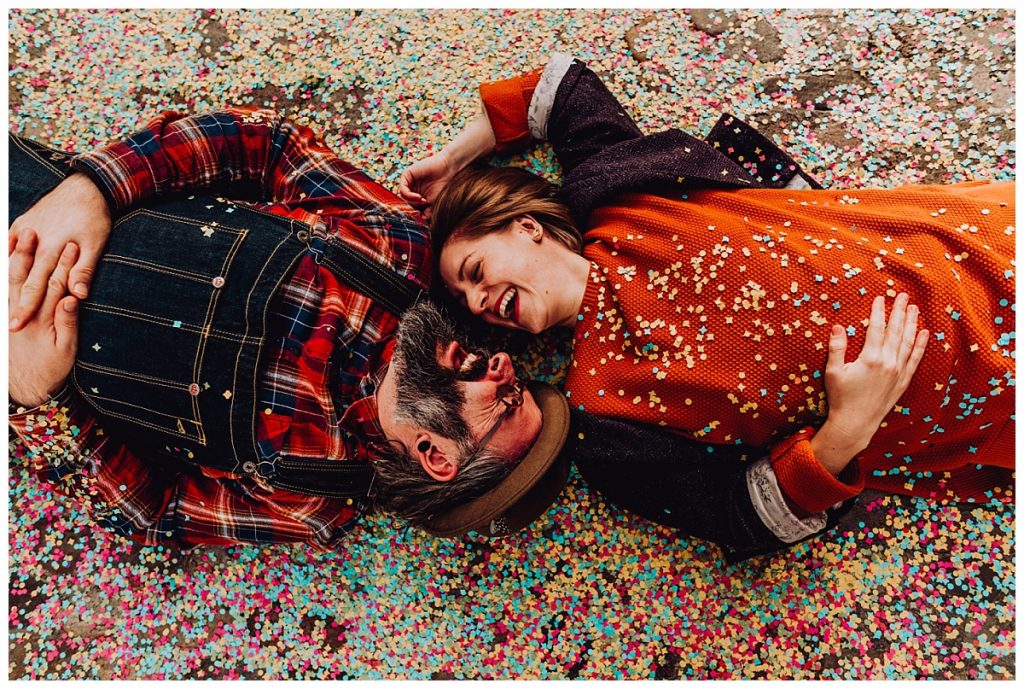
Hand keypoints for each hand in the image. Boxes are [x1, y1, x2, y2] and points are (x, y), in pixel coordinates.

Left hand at [8, 230, 79, 407]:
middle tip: (34, 232)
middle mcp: (24, 312)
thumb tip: (71, 297)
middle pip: (28, 278)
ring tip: (17, 237)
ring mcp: (11, 312)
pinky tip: (5, 258)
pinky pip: (2, 289)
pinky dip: (4, 273)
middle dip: (31, 255)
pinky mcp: (7, 315)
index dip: (65, 266)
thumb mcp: (67, 348)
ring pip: (10, 280)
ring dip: (14, 258)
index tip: (73, 246)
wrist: (30, 386)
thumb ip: (68, 322)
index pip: (55, 286)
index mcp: (42, 319)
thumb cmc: (53, 368)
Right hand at [9, 172, 111, 330]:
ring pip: (10, 263)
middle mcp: (34, 242)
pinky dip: (3, 258)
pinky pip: (8, 244)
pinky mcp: (22, 223)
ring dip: (5, 283)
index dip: (26, 309)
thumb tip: (78, 296)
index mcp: (52, 251)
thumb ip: (83, 271)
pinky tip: (2, 274)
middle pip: (21, 279)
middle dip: (13, 304)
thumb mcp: (95, 245)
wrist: (86, 188)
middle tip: (7, 327)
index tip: (17, 327)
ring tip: (1, 304)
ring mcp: (25, 231)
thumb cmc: (94, 219)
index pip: (36, 287)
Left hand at [397, 151, 457, 218]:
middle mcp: (410, 191)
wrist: (448, 170)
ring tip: (423, 201)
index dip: (413, 214)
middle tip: (421, 210)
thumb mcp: (434, 204)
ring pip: (402, 198)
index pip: (408, 208)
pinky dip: (409, 196)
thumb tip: (419, 224)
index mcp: (416, 198)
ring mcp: (408, 183)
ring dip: (411, 202)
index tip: (421, 218)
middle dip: (411, 209)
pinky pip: (402, 189)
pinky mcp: (407, 176)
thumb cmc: (443, 187)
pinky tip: (419, 197)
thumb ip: (426, 214)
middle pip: (403, 204)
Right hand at [811, 293, 928, 473]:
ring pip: (907, 341)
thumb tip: (838, 326)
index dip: (878, 311)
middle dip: (899, 311)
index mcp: (871, 358)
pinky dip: (920, 344)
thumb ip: (837, 348)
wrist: (856, 423)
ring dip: (911, 323)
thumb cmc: (841, 398)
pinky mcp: (903, 380)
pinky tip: (924, 333)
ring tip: (913, 308)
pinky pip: (915, 358)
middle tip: (902, 295)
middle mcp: (888, 362)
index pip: (876, 328)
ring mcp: (898, 371)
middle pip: (896, 331)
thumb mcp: (833, 372)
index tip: (879, 298)